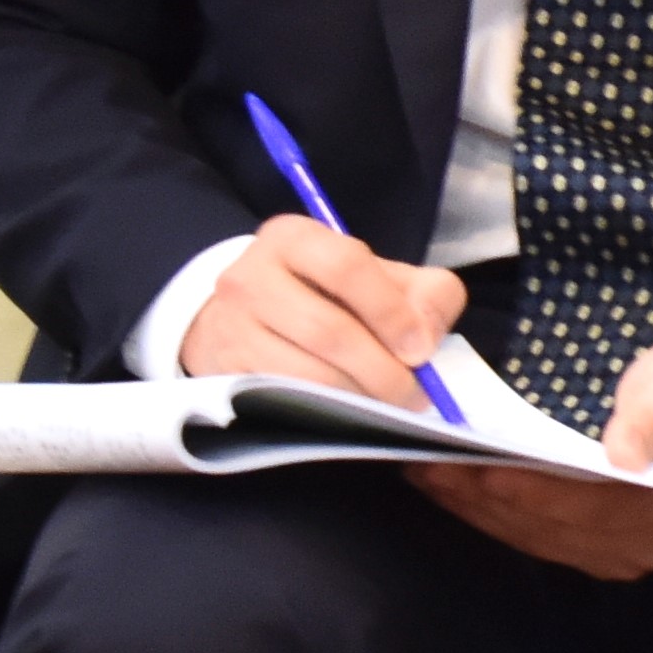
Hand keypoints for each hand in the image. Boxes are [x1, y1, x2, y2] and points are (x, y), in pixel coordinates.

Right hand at [181, 213, 467, 407]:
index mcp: (293, 238)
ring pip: (307, 374)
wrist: (247, 318)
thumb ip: (426, 293)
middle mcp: (251, 275)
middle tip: (413, 394)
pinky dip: (328, 413)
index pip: (346, 265)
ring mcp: (232, 326)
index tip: (419, 349)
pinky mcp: (226, 371)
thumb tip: (426, 336)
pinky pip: (285, 400)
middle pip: (327, 330)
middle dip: (381, 370)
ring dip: (359, 397)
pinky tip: (352, 412)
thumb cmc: (326, 295)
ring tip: (388, 406)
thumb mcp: (379, 278)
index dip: (390, 311)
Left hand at [410, 331, 652, 582]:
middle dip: (484, 497)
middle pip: (548, 526)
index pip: (589, 505)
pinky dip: (484, 511)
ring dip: (473, 507)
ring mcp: (615, 555)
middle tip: (430, 462)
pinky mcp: (590, 549)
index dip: (534, 489)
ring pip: (529, 536)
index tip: (483, 468)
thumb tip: (622, 458)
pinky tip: (449, 487)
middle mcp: (643, 547)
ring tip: (426, 471)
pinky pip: (528, 535)